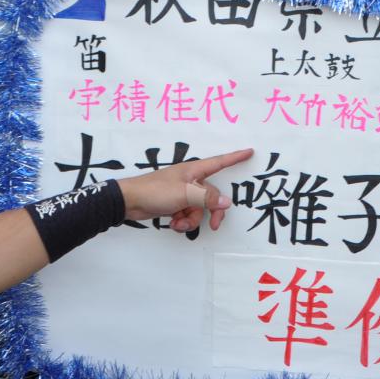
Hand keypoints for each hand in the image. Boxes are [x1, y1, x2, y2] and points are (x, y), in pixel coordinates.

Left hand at [117, 147, 252, 232]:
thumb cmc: (156, 191)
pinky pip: (188, 214)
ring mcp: (182, 192)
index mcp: (194, 170)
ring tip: (179, 223)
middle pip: (212, 196)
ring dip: (192, 220)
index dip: (235, 158)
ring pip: (199, 209)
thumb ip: (208, 198)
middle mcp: (190, 180)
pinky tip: (173, 223)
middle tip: (214, 226)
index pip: (219, 162)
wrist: (130, 202)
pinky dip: (183, 222)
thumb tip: (227, 203)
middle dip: (211, 212)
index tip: (249, 152)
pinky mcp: (175, 204)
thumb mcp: (185, 194)